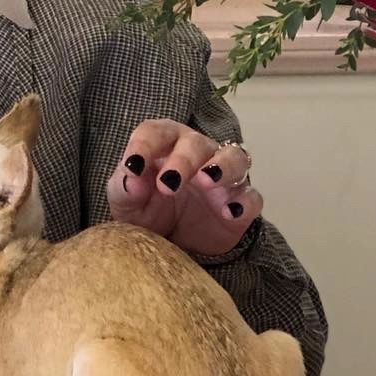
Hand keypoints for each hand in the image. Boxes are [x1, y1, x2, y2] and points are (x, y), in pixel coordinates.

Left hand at [105, 119, 260, 256]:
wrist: (171, 244)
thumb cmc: (145, 211)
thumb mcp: (125, 203)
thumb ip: (124, 187)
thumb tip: (130, 177)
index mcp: (164, 145)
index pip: (155, 131)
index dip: (144, 144)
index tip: (133, 166)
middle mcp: (197, 154)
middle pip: (196, 142)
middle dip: (183, 160)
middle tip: (169, 184)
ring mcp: (223, 177)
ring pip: (235, 157)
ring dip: (222, 166)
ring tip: (207, 181)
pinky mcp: (240, 203)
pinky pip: (251, 196)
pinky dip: (244, 202)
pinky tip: (230, 212)